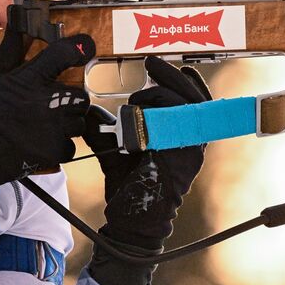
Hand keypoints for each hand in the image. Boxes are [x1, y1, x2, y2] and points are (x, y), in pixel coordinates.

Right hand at [0, 32, 93, 194]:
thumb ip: (9, 50)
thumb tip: (16, 25)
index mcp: (31, 79)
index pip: (66, 53)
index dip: (81, 47)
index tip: (84, 48)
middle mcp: (47, 102)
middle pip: (80, 95)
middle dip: (70, 99)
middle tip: (53, 103)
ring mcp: (54, 128)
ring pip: (78, 122)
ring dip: (67, 123)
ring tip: (47, 125)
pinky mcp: (54, 151)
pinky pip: (70, 147)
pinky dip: (60, 146)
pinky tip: (43, 143)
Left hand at [83, 56, 209, 284]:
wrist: (130, 221)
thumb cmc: (127, 185)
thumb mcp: (116, 150)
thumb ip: (107, 130)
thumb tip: (91, 113)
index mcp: (183, 135)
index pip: (193, 98)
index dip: (181, 78)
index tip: (157, 65)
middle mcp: (193, 140)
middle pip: (192, 95)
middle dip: (170, 75)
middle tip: (151, 63)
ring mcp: (190, 149)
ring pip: (183, 106)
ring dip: (157, 95)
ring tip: (136, 99)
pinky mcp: (181, 158)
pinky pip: (174, 125)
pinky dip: (154, 114)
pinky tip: (137, 115)